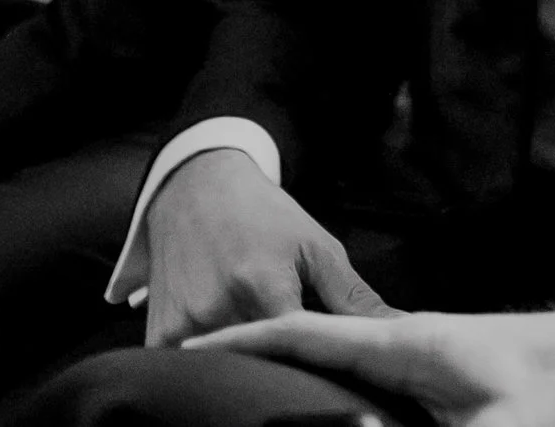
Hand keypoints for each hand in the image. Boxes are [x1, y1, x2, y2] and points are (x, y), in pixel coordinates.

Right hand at [142, 148, 391, 346]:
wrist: (197, 186)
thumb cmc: (263, 214)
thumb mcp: (315, 246)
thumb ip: (352, 296)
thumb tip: (395, 329)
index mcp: (263, 286)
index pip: (299, 348)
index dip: (321, 364)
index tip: (333, 368)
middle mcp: (218, 308)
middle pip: (261, 363)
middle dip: (284, 368)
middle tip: (300, 362)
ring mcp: (183, 323)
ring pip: (225, 368)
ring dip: (247, 365)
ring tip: (265, 353)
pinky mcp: (159, 330)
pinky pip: (186, 367)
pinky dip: (211, 364)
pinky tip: (230, 350)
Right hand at [185, 306, 554, 426]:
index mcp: (409, 341)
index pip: (307, 331)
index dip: (245, 339)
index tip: (186, 348)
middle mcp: (409, 344)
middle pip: (312, 351)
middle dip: (254, 364)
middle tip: (192, 391)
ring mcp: (426, 362)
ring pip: (339, 372)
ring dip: (293, 385)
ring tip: (238, 409)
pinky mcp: (446, 384)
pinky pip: (371, 392)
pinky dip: (335, 403)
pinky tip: (322, 424)